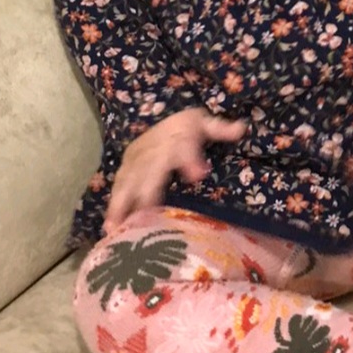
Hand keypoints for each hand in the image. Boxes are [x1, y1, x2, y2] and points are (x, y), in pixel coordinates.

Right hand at [104, 107, 245, 233]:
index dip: (190, 159)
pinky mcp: (124, 171)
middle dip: (147, 192)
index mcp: (175, 138)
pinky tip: (110, 229)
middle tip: (148, 214)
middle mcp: (151, 150)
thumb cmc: (188, 129)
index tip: (198, 174)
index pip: (183, 146)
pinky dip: (113, 208)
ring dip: (122, 205)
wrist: (165, 123)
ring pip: (127, 182)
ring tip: (117, 228)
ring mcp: (134, 161)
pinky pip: (118, 189)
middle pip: (149, 170)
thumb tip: (241, 128)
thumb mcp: (205, 125)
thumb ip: (220, 130)